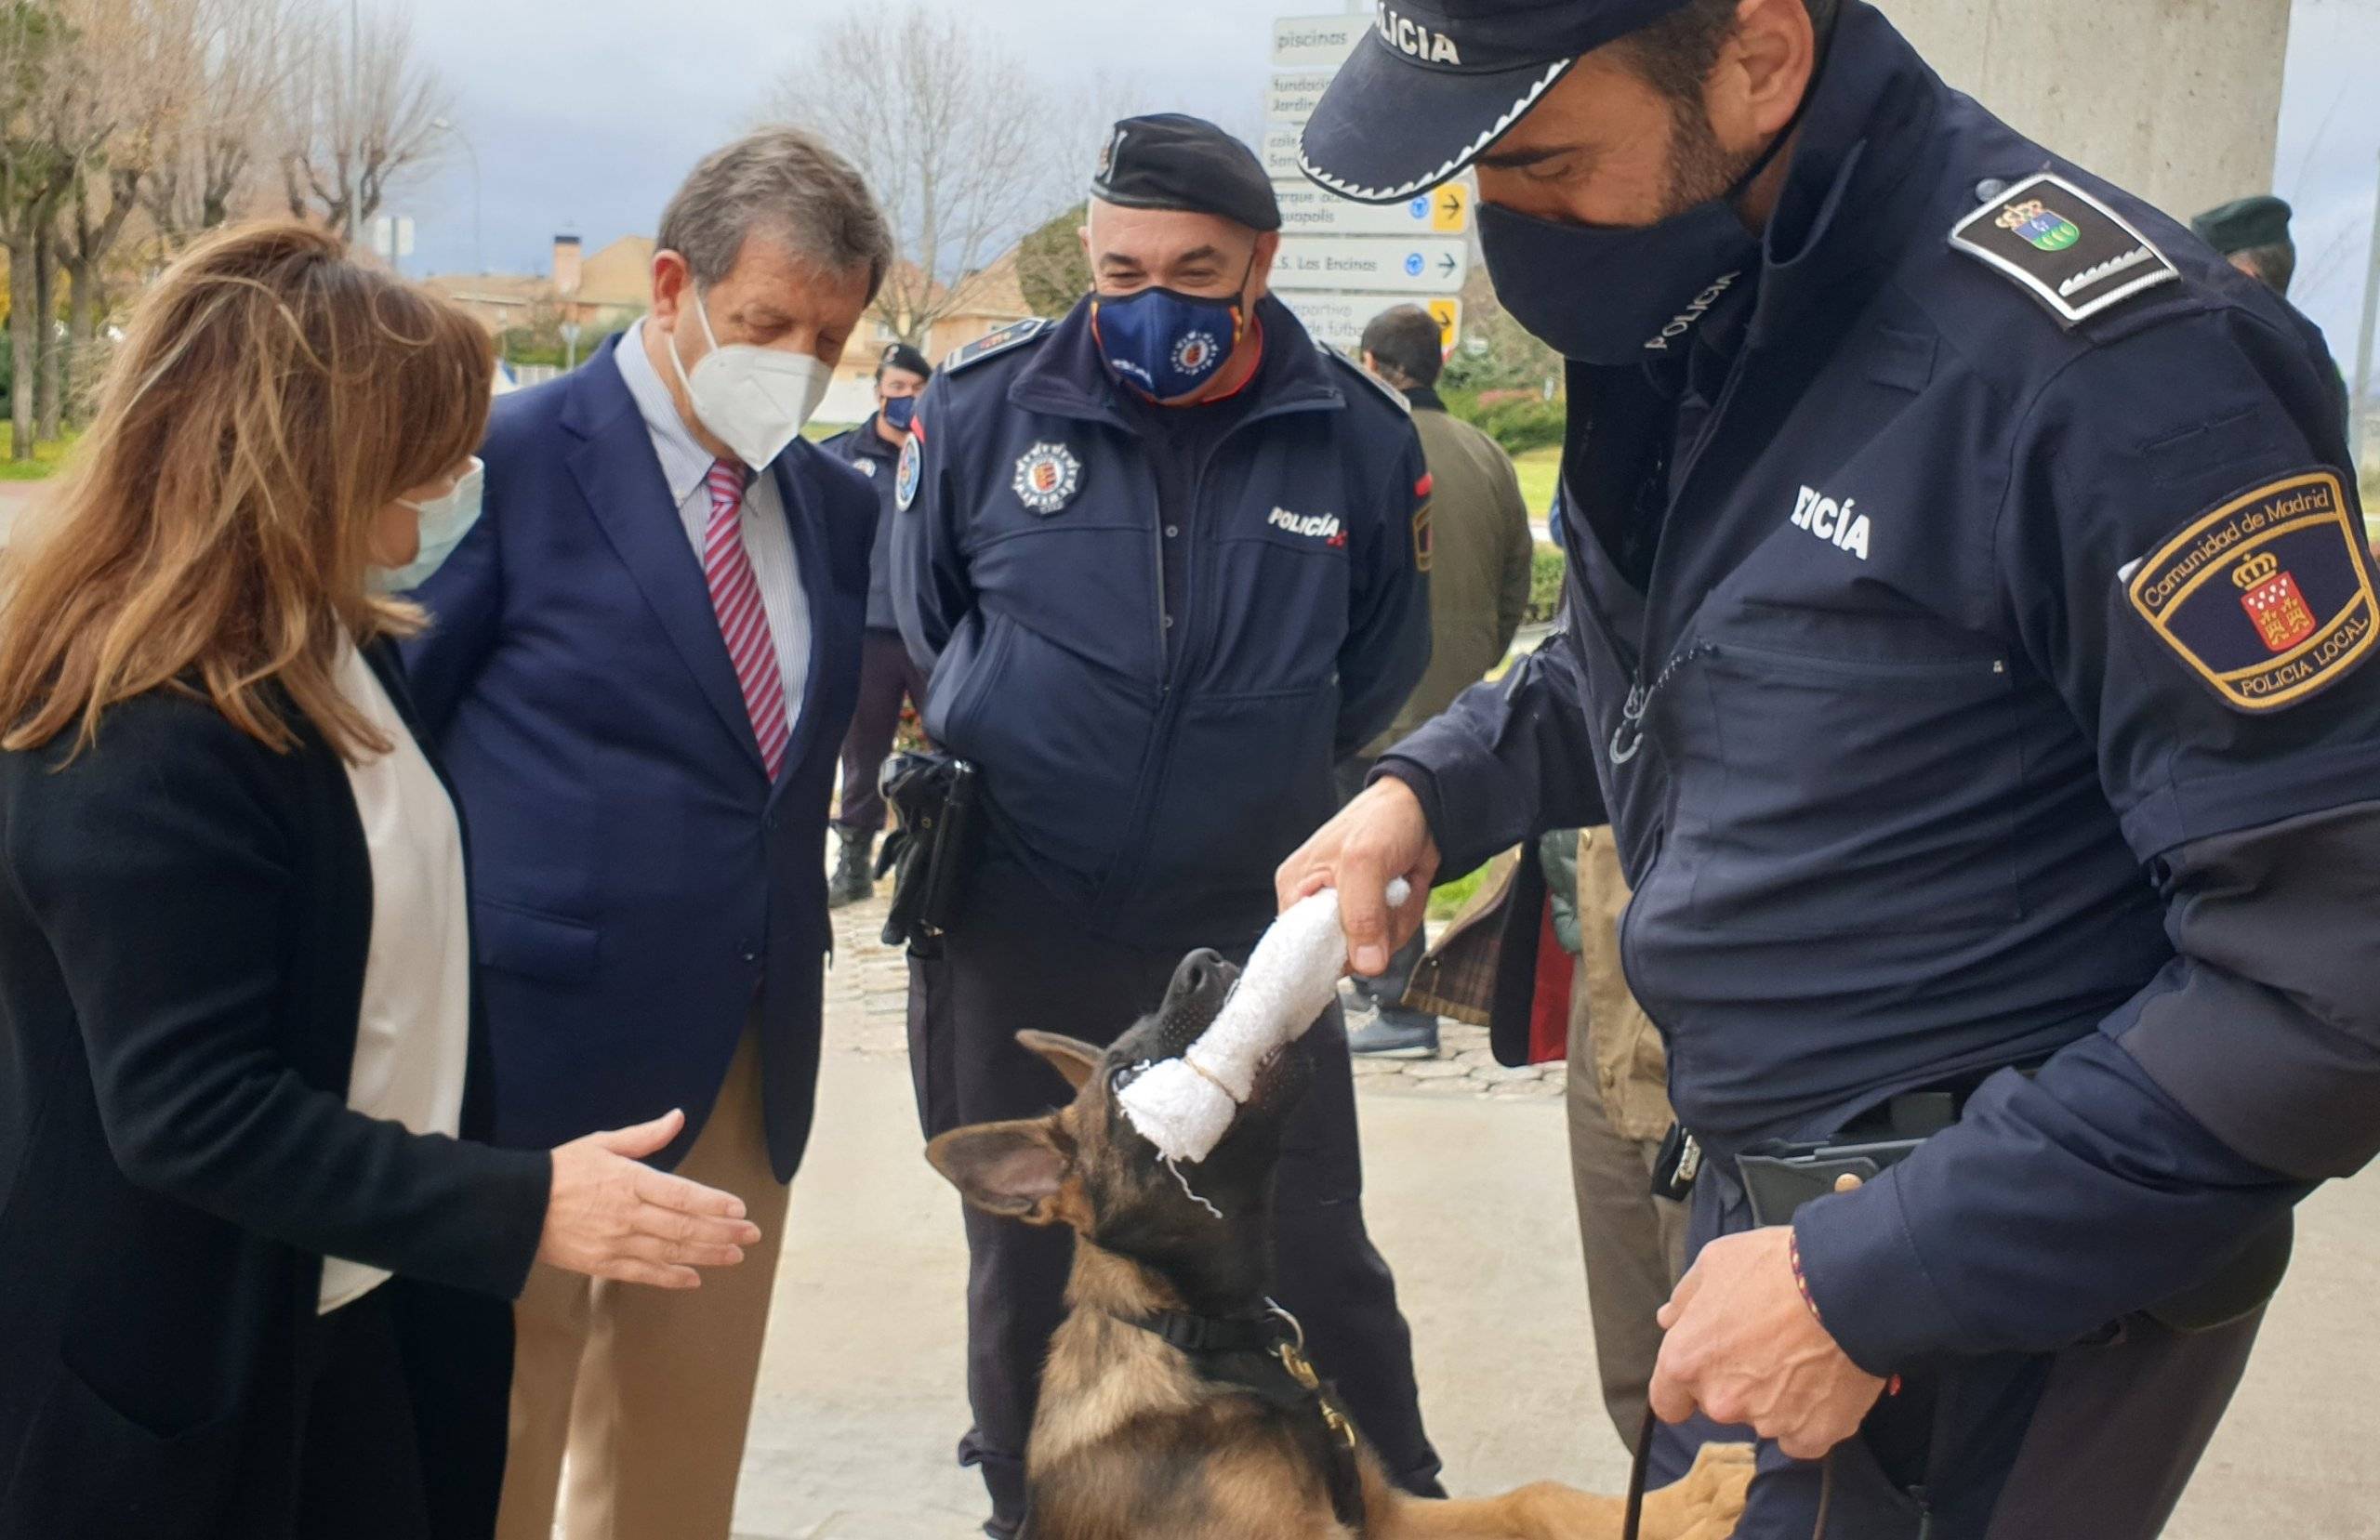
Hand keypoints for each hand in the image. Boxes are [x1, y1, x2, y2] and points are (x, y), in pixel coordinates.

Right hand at [538, 1109, 762, 1289]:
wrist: (517, 1206)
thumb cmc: (561, 1170)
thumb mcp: (603, 1143)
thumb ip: (646, 1136)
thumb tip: (678, 1117)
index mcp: (630, 1180)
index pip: (683, 1194)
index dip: (715, 1204)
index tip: (740, 1208)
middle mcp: (628, 1214)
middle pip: (685, 1227)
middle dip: (724, 1232)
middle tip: (751, 1235)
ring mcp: (616, 1242)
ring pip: (672, 1253)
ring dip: (708, 1256)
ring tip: (735, 1256)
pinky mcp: (602, 1263)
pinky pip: (644, 1274)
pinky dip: (671, 1277)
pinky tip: (693, 1278)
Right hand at [1275, 776, 1438, 976]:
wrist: (1423, 807)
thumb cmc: (1382, 820)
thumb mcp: (1365, 862)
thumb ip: (1361, 915)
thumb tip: (1366, 965)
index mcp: (1296, 889)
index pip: (1297, 947)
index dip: (1328, 955)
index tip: (1358, 946)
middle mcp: (1316, 904)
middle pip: (1339, 954)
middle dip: (1372, 934)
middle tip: (1385, 897)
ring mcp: (1346, 911)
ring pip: (1369, 950)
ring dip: (1393, 924)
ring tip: (1396, 888)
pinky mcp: (1372, 914)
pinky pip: (1388, 939)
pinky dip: (1404, 920)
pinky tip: (1404, 893)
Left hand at [1650, 1228, 1885, 1459]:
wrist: (1848, 1286)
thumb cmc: (1775, 1267)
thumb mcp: (1716, 1261)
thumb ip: (1686, 1298)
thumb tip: (1669, 1321)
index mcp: (1686, 1361)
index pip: (1667, 1401)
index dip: (1684, 1388)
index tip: (1705, 1371)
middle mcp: (1720, 1400)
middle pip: (1719, 1405)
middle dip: (1735, 1382)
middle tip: (1767, 1346)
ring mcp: (1767, 1422)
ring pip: (1764, 1419)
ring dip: (1776, 1398)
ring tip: (1803, 1357)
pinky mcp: (1812, 1435)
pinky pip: (1803, 1438)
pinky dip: (1811, 1419)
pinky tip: (1823, 1385)